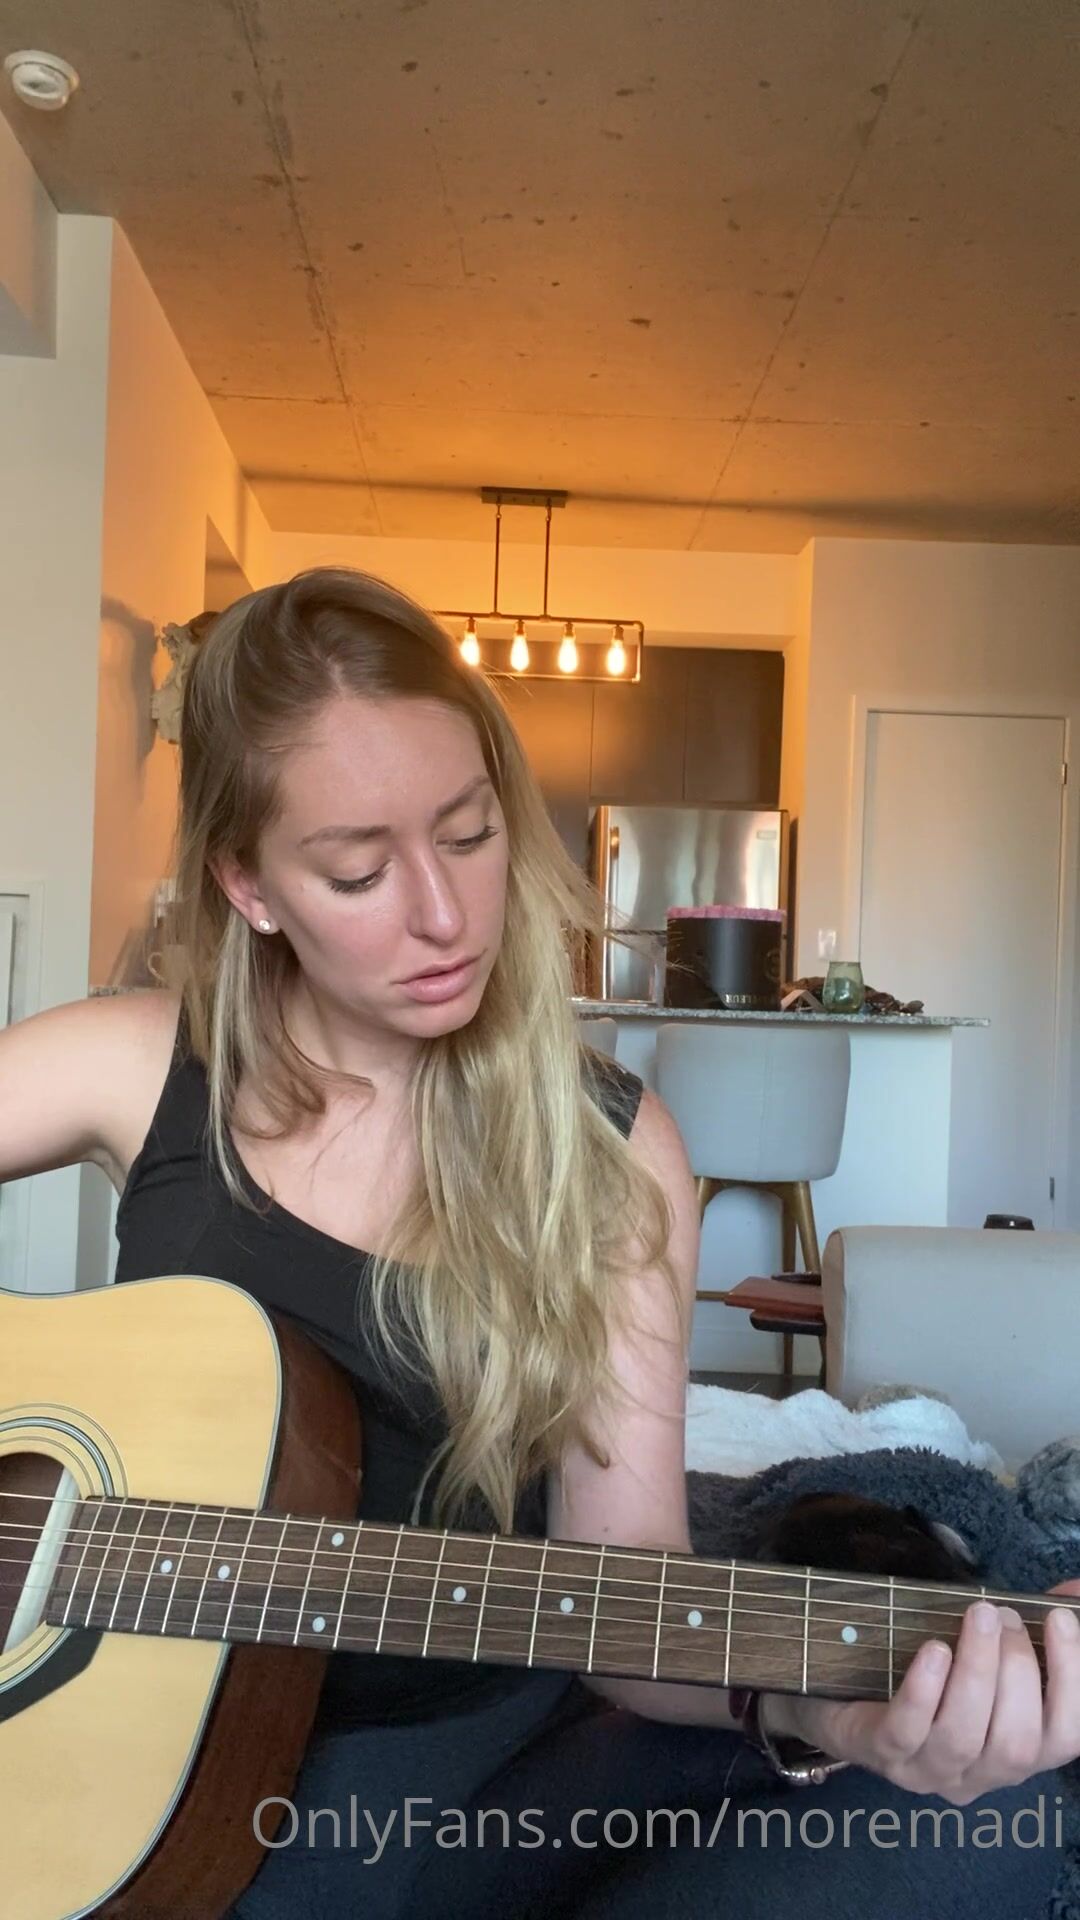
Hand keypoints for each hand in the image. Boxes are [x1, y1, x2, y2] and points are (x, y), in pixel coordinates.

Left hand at [764, 1582, 1079, 1804]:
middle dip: (1018, 1670)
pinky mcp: (881, 1754)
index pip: (1064, 1739)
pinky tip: (935, 1650)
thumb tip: (1076, 1590)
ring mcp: (927, 1771)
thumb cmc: (923, 1672)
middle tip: (1000, 1614)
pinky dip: (926, 1690)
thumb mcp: (980, 1652)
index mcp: (1013, 1754)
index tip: (1059, 1618)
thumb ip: (1029, 1629)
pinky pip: (908, 1729)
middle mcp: (978, 1774)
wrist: (838, 1695)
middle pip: (1016, 1742)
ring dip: (978, 1671)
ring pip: (964, 1736)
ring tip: (978, 1616)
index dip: (1072, 1681)